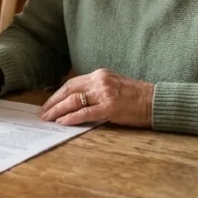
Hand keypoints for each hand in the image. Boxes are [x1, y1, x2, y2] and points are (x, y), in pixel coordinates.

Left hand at [39, 69, 154, 126]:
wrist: (156, 102)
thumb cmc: (136, 97)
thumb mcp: (113, 86)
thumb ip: (96, 90)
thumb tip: (75, 102)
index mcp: (100, 75)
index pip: (72, 83)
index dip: (57, 94)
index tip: (48, 103)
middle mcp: (100, 81)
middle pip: (69, 90)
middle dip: (53, 102)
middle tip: (42, 113)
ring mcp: (105, 93)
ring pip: (73, 101)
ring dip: (58, 110)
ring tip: (48, 119)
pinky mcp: (110, 107)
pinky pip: (85, 112)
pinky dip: (71, 117)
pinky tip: (62, 122)